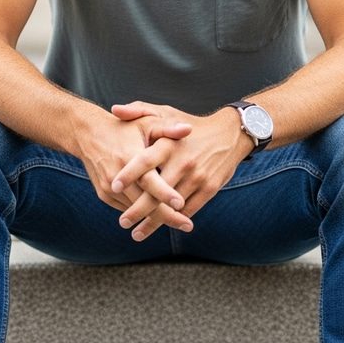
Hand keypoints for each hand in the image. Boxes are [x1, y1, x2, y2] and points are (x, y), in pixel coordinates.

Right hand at [77, 109, 195, 235]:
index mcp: (129, 157)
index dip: (165, 193)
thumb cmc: (124, 128)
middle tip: (188, 225)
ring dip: (155, 218)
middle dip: (167, 216)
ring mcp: (109, 188)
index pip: (148, 180)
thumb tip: (189, 130)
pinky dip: (142, 213)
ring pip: (135, 210)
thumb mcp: (146, 122)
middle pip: (143, 202)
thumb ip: (167, 128)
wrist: (89, 135)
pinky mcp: (104, 195)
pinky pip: (127, 208)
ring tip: (179, 223)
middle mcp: (117, 176)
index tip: (182, 204)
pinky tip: (160, 216)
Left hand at [110, 101, 249, 240]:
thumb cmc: (191, 124)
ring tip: (137, 233)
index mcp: (170, 143)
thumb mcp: (166, 112)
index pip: (145, 160)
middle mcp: (183, 161)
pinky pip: (188, 209)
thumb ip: (139, 110)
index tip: (113, 185)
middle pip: (156, 191)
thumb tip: (115, 110)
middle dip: (137, 210)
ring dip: (154, 222)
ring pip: (171, 206)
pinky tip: (161, 226)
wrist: (230, 134)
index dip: (128, 174)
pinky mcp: (209, 189)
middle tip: (123, 221)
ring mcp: (197, 177)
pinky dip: (174, 220)